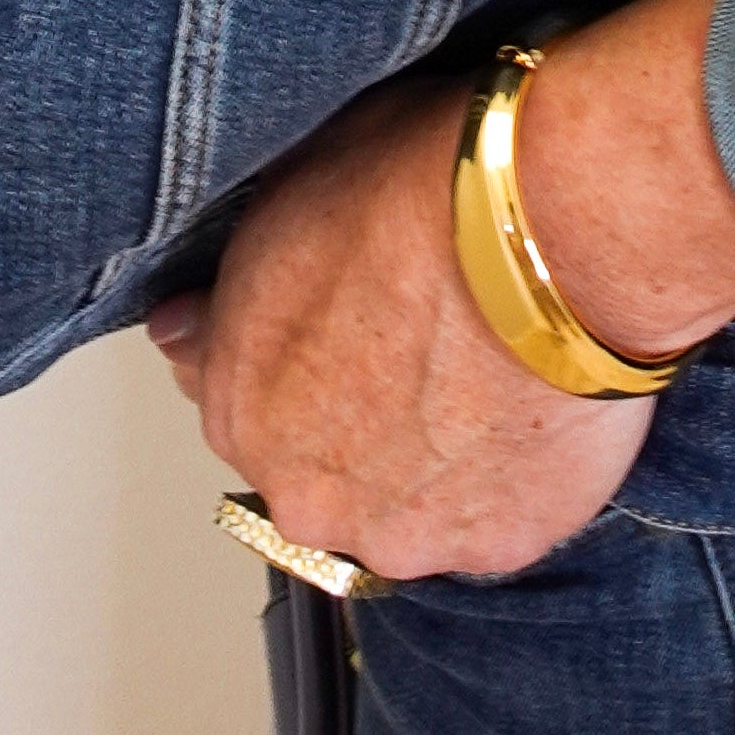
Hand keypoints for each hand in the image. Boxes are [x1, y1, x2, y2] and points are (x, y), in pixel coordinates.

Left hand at [147, 0, 734, 583]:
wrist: (553, 227)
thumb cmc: (427, 188)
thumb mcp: (292, 192)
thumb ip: (233, 291)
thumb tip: (181, 327)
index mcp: (238, 402)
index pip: (240, 400)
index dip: (297, 356)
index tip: (346, 324)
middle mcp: (304, 490)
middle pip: (319, 471)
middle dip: (360, 423)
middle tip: (425, 349)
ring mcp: (402, 531)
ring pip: (404, 508)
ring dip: (433, 461)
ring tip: (491, 378)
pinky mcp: (494, 546)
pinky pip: (492, 522)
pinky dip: (508, 479)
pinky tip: (535, 406)